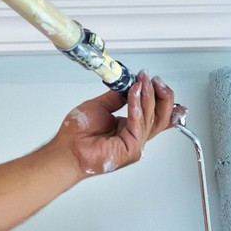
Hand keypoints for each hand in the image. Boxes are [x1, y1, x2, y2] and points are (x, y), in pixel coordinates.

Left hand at [54, 73, 177, 178]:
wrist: (67, 149)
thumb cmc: (78, 135)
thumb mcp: (100, 106)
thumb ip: (117, 97)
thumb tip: (129, 84)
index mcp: (130, 128)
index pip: (155, 113)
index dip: (159, 96)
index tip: (155, 81)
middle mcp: (135, 136)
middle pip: (161, 117)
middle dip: (162, 96)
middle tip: (155, 81)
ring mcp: (135, 144)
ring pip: (151, 118)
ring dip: (147, 96)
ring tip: (142, 82)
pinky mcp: (131, 148)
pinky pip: (138, 124)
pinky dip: (137, 106)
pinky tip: (134, 93)